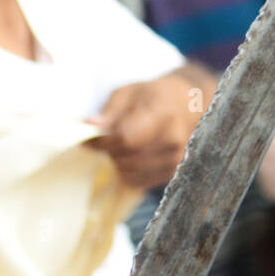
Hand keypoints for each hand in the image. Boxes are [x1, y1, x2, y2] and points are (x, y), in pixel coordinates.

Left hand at [87, 68, 215, 189]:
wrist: (186, 105)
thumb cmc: (152, 97)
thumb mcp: (129, 92)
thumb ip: (109, 111)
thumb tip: (88, 125)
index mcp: (163, 111)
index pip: (126, 138)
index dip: (105, 139)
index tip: (98, 132)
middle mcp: (173, 138)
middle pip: (125, 157)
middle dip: (110, 150)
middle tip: (111, 136)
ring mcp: (176, 158)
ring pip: (128, 172)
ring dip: (117, 161)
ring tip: (124, 144)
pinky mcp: (173, 173)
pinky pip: (136, 183)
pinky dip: (127, 172)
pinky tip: (134, 155)